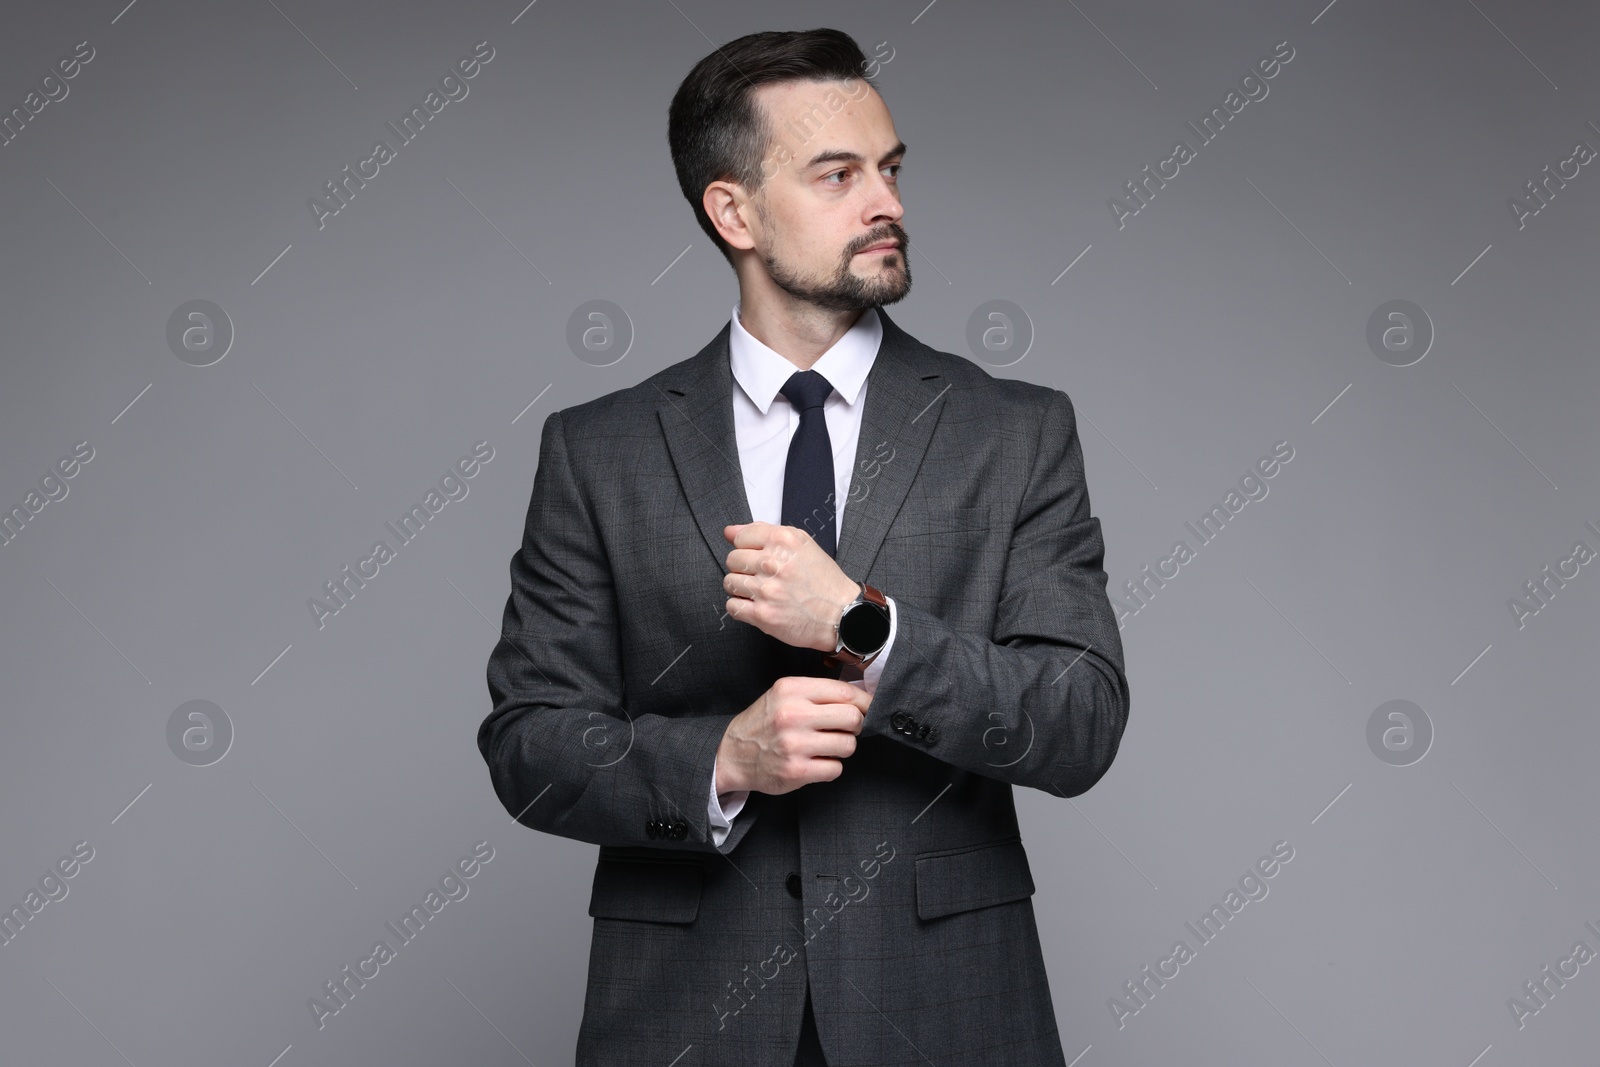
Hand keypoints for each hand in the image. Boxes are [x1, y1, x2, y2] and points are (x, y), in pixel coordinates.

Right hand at [715, 676, 870, 794]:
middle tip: (845, 729)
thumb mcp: (783, 695)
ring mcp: (794, 744)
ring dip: (843, 748)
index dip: (864, 701)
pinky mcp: (796, 771)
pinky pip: (836, 769)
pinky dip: (830, 767)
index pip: (844, 692)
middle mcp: (792, 715)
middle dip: (856, 725)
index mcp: (791, 690)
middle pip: (853, 718)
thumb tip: (861, 698)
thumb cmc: (764, 723)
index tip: (868, 707)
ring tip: (826, 746)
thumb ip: (817, 693)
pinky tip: (816, 762)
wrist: (732, 754)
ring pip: (848, 745)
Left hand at [723, 522, 859, 651]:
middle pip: (732, 560)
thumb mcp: (801, 544)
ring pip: (729, 582)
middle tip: (760, 575)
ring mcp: (767, 590)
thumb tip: (730, 531)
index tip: (756, 555)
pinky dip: (741, 607)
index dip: (746, 547)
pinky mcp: (763, 615)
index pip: (740, 537)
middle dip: (743, 568)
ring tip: (760, 591)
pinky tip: (757, 605)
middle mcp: (773, 564)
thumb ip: (763, 531)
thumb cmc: (823, 581)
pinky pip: (732, 606)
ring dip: (741, 588)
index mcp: (783, 541)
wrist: (842, 614)